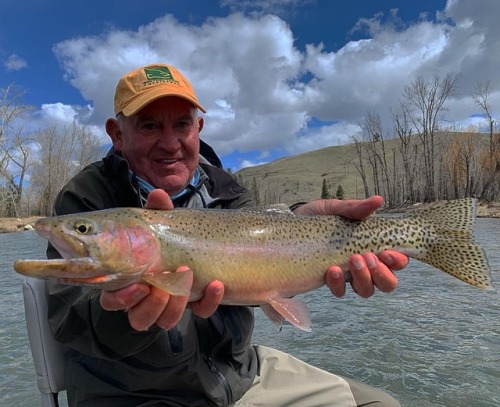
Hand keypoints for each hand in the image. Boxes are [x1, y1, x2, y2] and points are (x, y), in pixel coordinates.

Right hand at [99, 189, 223, 330]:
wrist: (200, 244)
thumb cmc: (168, 236)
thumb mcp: (162, 223)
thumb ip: (157, 212)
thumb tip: (158, 194)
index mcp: (129, 281)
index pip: (113, 300)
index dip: (122, 298)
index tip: (138, 285)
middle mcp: (147, 299)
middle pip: (140, 318)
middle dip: (152, 305)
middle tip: (163, 286)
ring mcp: (172, 305)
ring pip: (165, 321)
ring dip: (176, 305)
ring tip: (186, 278)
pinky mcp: (195, 305)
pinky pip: (200, 312)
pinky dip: (208, 302)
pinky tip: (216, 285)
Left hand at [294, 196, 408, 297]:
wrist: (286, 228)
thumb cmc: (314, 218)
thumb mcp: (334, 209)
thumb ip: (354, 208)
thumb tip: (378, 200)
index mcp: (369, 246)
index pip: (395, 261)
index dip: (397, 261)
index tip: (388, 252)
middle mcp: (363, 265)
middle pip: (387, 283)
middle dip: (383, 274)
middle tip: (368, 257)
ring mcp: (347, 276)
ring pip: (366, 291)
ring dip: (364, 279)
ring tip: (353, 260)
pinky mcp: (328, 282)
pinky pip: (340, 292)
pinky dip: (339, 284)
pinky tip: (332, 270)